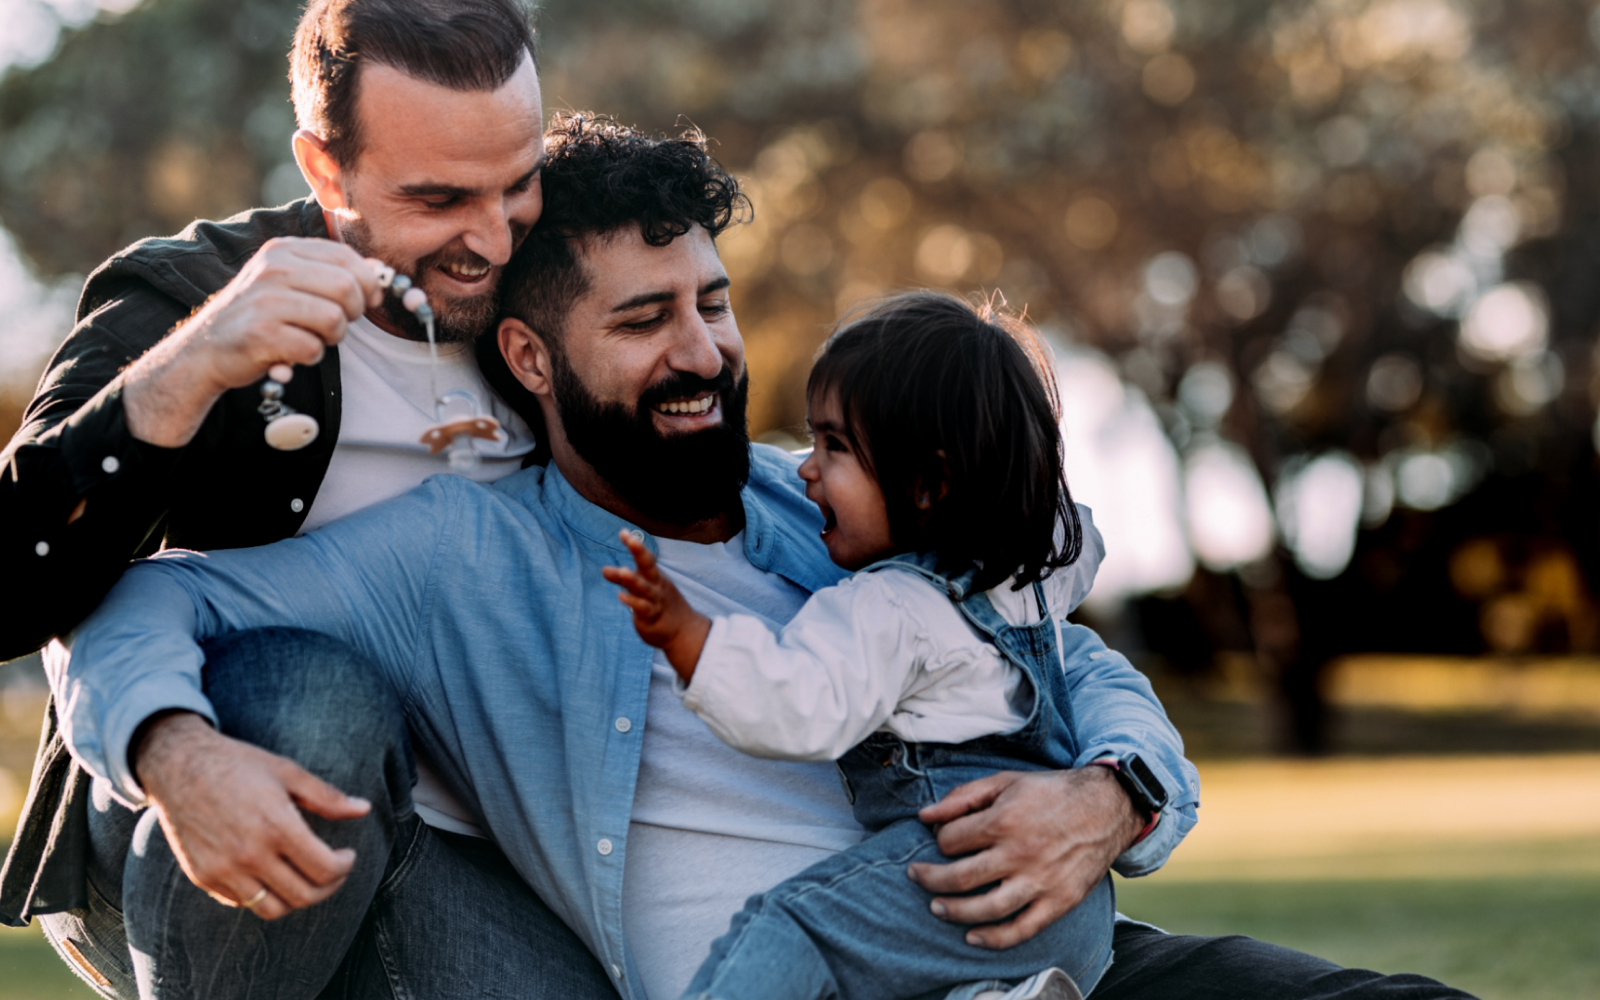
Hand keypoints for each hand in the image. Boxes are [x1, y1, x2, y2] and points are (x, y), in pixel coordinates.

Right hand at [123, 237, 383, 447]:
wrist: (204, 350)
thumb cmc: (258, 317)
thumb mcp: (288, 282)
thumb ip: (329, 273)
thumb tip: (380, 273)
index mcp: (284, 250)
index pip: (347, 258)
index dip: (368, 283)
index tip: (367, 301)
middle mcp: (274, 269)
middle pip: (347, 288)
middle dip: (352, 313)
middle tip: (335, 325)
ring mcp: (266, 300)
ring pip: (335, 319)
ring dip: (332, 338)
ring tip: (309, 338)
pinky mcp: (262, 334)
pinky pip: (314, 348)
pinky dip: (309, 357)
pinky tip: (290, 353)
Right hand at [132, 710, 372, 920]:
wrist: (178, 766)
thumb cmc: (238, 764)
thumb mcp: (288, 772)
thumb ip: (327, 796)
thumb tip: (364, 809)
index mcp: (276, 826)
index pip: (325, 869)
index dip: (345, 866)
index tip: (347, 855)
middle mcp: (249, 855)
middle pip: (304, 896)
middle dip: (329, 887)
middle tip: (334, 871)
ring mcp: (223, 871)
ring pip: (273, 909)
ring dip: (297, 898)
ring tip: (306, 877)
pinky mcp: (204, 877)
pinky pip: (243, 902)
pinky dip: (264, 895)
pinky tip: (272, 872)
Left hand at [601, 530, 710, 681]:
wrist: (683, 631)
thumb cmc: (659, 604)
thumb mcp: (641, 589)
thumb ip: (622, 580)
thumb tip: (604, 570)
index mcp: (654, 576)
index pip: (645, 558)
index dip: (636, 546)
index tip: (623, 533)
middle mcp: (656, 585)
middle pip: (649, 567)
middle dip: (640, 552)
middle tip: (631, 540)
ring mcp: (656, 601)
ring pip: (645, 588)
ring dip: (634, 580)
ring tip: (623, 571)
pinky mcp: (652, 617)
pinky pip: (643, 608)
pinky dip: (633, 602)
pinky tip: (621, 596)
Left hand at [907, 767, 1142, 948]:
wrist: (1107, 807)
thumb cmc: (1051, 792)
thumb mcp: (1005, 781)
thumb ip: (962, 797)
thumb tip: (925, 816)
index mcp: (1004, 820)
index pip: (951, 841)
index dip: (940, 840)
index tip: (943, 839)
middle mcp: (1020, 853)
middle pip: (960, 877)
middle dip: (930, 879)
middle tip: (917, 876)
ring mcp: (1040, 881)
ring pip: (986, 908)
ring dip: (954, 912)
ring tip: (936, 908)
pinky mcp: (1059, 901)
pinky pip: (1022, 929)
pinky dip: (994, 939)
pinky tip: (973, 937)